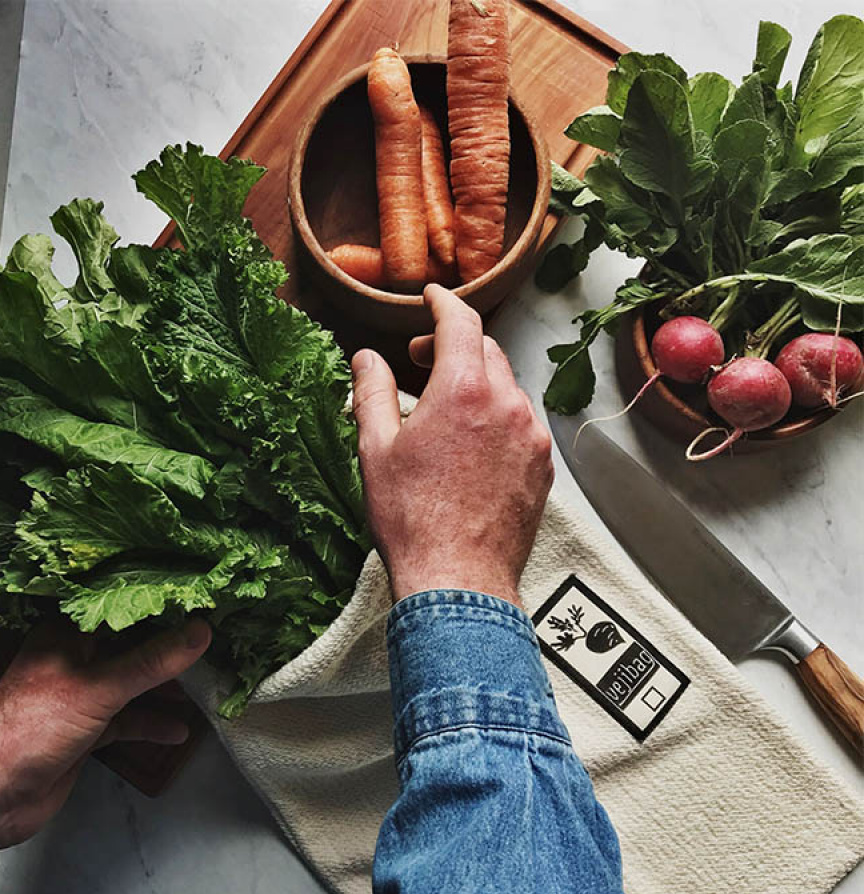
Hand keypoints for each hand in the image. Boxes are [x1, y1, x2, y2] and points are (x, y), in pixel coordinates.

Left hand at [0, 617, 210, 847]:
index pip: (119, 608)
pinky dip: (150, 723)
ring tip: (203, 689)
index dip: (159, 605)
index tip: (201, 601)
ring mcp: (79, 695)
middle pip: (131, 646)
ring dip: (163, 689)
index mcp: (65, 634)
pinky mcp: (85, 729)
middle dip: (169, 650)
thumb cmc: (33, 729)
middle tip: (212, 645)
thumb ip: (152, 661)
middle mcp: (73, 658)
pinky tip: (177, 731)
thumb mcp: (99, 688)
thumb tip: (201, 630)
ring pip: (132, 683)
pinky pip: (126, 718)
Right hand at [351, 284, 552, 607]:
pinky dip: (497, 417)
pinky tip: (472, 445)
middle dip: (454, 345)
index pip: (460, 322)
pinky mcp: (542, 467)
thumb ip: (371, 392)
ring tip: (445, 409)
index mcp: (462, 390)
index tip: (431, 297)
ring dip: (477, 384)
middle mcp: (507, 404)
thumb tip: (365, 359)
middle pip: (485, 351)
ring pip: (506, 387)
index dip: (443, 302)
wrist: (458, 580)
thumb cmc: (412, 519)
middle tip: (420, 360)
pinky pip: (522, 424)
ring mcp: (531, 436)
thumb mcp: (375, 450)